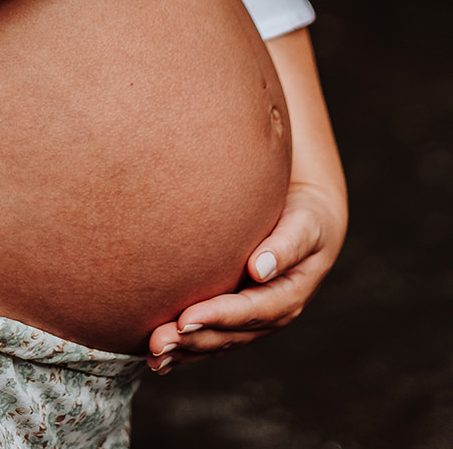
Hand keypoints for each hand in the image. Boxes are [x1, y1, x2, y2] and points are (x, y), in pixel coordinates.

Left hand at [146, 27, 346, 375]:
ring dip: (202, 342)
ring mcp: (270, 296)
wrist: (281, 182)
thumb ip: (244, 124)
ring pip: (241, 331)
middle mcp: (293, 273)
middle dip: (224, 318)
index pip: (294, 252)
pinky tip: (153, 356)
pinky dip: (192, 347)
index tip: (251, 265)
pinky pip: (220, 335)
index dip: (274, 260)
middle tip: (183, 321)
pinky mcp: (240, 306)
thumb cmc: (271, 153)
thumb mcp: (269, 139)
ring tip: (160, 346)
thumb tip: (220, 107)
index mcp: (310, 233)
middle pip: (265, 308)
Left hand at [146, 179, 345, 372]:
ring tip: (152, 355)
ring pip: (217, 343)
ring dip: (185, 351)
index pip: (249, 310)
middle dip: (192, 341)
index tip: (184, 319)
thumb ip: (285, 246)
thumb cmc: (305, 220)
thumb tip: (259, 268)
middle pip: (228, 335)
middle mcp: (270, 316)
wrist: (308, 225)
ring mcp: (254, 321)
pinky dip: (187, 350)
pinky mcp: (238, 318)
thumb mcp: (304, 228)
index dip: (217, 317)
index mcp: (288, 297)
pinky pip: (212, 338)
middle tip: (156, 343)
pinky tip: (160, 358)